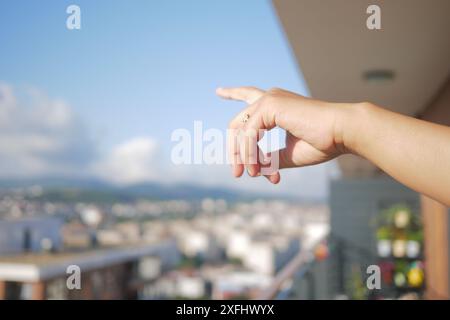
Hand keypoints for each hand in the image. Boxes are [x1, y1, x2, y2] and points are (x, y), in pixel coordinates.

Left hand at [217, 87, 349, 183]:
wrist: (342, 133)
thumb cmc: (323, 142)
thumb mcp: (289, 154)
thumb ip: (270, 158)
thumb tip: (254, 168)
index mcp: (277, 104)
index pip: (248, 96)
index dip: (233, 93)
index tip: (219, 92)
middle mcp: (270, 98)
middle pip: (237, 123)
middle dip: (234, 150)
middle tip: (237, 173)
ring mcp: (269, 99)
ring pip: (240, 131)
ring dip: (243, 156)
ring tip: (251, 175)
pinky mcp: (271, 104)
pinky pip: (249, 134)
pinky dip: (250, 153)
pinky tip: (257, 167)